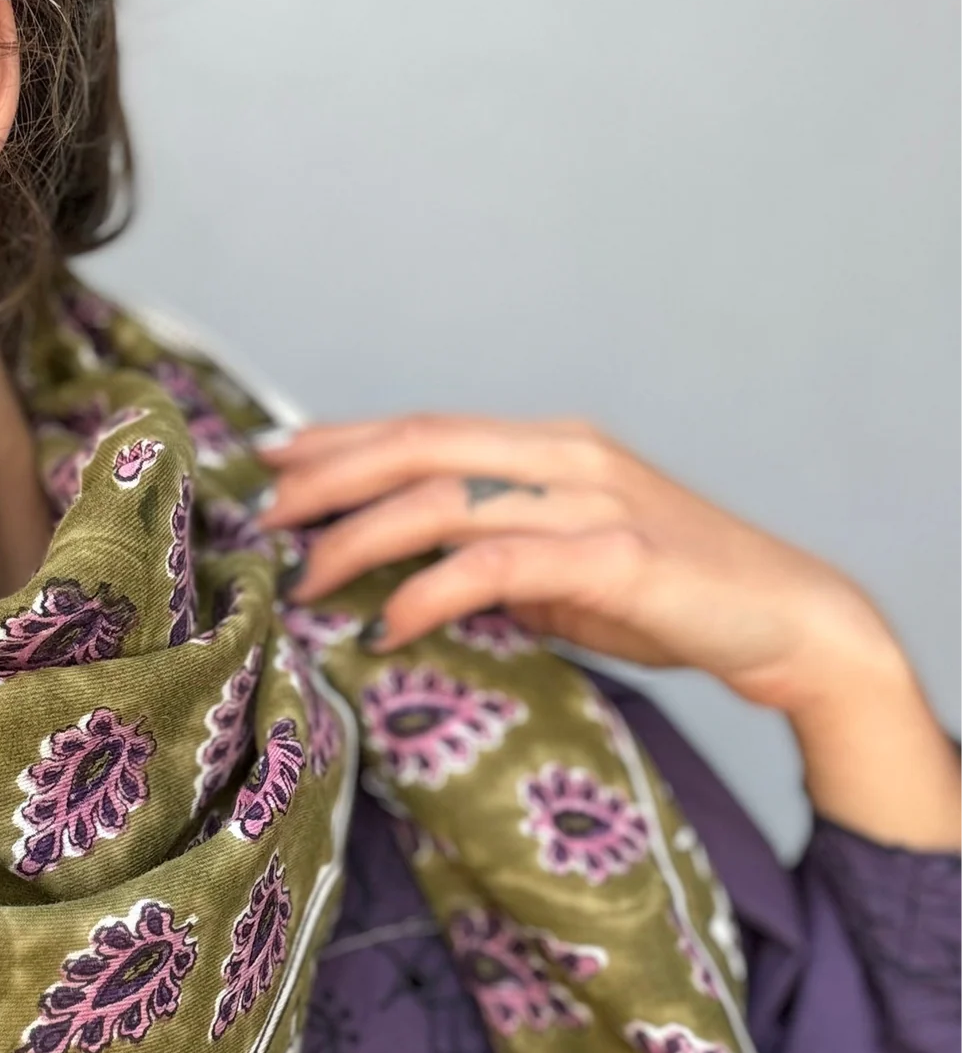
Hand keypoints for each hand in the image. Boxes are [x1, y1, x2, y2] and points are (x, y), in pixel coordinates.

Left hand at [257, 414, 961, 847]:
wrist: (786, 620)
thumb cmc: (671, 597)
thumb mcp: (567, 567)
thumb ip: (495, 557)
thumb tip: (405, 578)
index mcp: (551, 446)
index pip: (426, 428)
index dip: (343, 440)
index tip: (274, 461)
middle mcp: (565, 455)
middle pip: (420, 446)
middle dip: (330, 477)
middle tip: (265, 514)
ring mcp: (593, 501)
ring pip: (446, 499)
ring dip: (362, 540)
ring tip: (308, 579)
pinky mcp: (617, 558)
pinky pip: (498, 564)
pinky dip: (431, 592)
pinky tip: (389, 624)